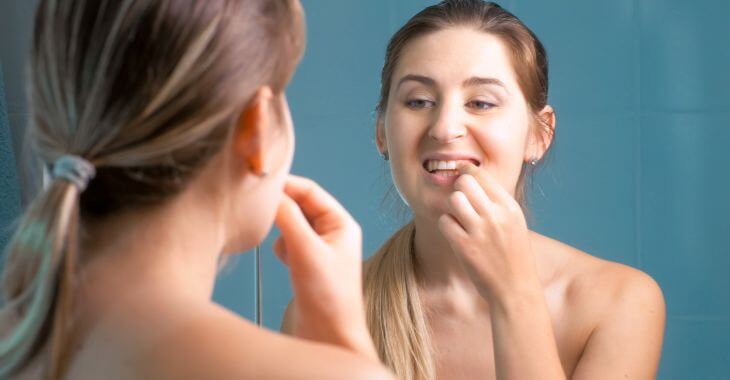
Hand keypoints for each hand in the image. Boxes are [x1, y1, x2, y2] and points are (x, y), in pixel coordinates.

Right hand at [274, 175, 376, 360]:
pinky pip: (287, 243)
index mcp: (341, 224)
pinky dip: (280, 246)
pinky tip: (283, 261)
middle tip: (256, 204)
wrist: (329, 338)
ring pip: (291, 223)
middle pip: (300, 205)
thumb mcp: (306, 251)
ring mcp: (319, 249)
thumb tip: (270, 193)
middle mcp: (332, 233)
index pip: (311, 191)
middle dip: (280, 207)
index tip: (260, 180)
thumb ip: (288, 218)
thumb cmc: (329, 297)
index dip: (286, 184)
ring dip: (280, 229)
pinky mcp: (307, 264)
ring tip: (279, 243)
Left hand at [437, 163, 541, 304]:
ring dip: (451, 206)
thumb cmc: (514, 254)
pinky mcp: (465, 246)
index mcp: (509, 207)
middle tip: (460, 199)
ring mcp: (480, 231)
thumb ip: (496, 202)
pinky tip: (455, 232)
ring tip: (459, 217)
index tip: (460, 174)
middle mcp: (495, 215)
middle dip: (458, 188)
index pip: (481, 175)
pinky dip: (446, 224)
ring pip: (453, 200)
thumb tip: (472, 178)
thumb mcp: (514, 223)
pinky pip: (444, 221)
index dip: (466, 172)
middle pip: (464, 182)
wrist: (516, 288)